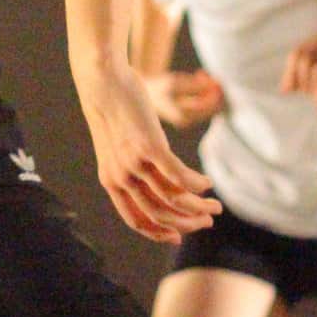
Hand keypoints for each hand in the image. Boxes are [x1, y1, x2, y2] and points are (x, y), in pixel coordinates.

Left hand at [77, 60, 221, 243]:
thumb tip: (155, 180)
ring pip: (174, 200)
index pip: (136, 220)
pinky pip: (180, 176)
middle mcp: (121, 177)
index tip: (178, 236)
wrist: (101, 80)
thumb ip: (132, 166)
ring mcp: (135, 163)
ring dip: (199, 208)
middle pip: (160, 215)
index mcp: (110, 181)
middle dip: (188, 223)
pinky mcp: (149, 146)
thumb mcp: (117, 145)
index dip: (159, 233)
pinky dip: (197, 184)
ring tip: (215, 206)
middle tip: (207, 221)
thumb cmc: (112, 109)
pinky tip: (207, 184)